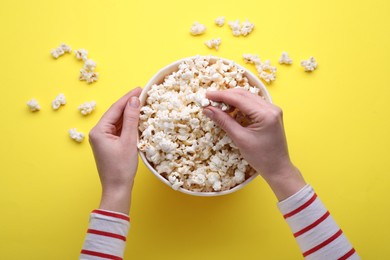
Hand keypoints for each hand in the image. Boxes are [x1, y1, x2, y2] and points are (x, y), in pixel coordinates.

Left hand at [89, 87, 141, 213]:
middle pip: (115, 114)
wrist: (117, 189)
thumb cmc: (121, 168)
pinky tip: (137, 120)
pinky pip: (119, 130)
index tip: (139, 88)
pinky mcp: (109, 145)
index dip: (128, 98)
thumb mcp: (129, 141)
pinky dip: (128, 124)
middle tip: (143, 94)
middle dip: (129, 104)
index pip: (115, 109)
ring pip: (117, 122)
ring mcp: (103, 140)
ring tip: (142, 105)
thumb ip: (131, 119)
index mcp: (99, 131)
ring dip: (129, 114)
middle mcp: (98, 133)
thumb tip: (134, 100)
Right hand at [203, 89, 305, 199]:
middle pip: (244, 95)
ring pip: (248, 98)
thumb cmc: (261, 157)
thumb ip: (224, 121)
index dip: (221, 96)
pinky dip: (239, 105)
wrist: (278, 169)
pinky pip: (252, 104)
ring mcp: (272, 110)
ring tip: (216, 104)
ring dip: (232, 99)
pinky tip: (229, 109)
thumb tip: (207, 109)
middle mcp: (271, 107)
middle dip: (225, 96)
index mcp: (266, 113)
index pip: (239, 98)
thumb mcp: (240, 139)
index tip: (206, 95)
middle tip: (209, 99)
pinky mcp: (270, 114)